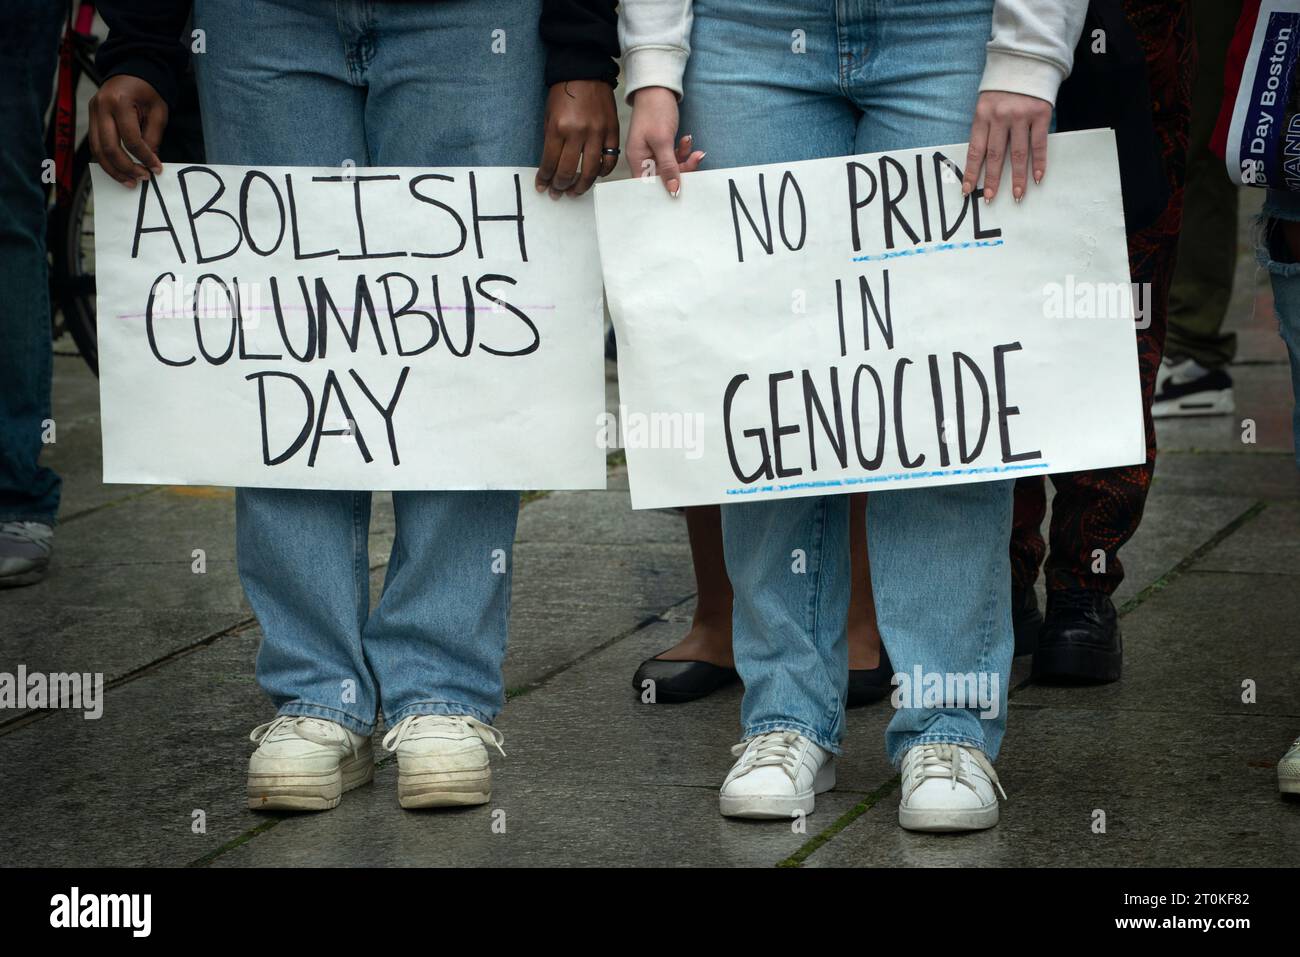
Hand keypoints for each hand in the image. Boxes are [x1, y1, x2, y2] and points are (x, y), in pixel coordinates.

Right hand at [88, 75, 168, 186]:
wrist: (131, 71)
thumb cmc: (148, 91)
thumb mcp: (158, 111)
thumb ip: (153, 137)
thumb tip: (150, 163)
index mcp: (119, 102)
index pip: (131, 139)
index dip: (145, 157)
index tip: (156, 169)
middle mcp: (101, 107)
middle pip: (109, 148)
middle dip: (126, 168)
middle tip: (142, 179)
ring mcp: (92, 112)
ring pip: (97, 150)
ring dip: (113, 169)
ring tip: (130, 182)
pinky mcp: (91, 118)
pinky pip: (96, 145)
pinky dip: (106, 161)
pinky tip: (119, 171)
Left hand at [535, 80, 618, 197]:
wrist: (585, 70)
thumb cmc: (563, 92)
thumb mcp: (549, 115)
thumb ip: (551, 140)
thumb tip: (550, 166)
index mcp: (558, 128)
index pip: (550, 163)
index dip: (545, 179)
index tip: (542, 187)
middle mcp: (578, 133)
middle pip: (569, 171)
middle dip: (560, 186)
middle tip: (557, 193)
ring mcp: (598, 133)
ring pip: (591, 171)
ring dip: (581, 186)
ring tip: (574, 192)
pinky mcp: (612, 131)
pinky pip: (610, 160)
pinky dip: (603, 172)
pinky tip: (596, 176)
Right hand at [626, 86, 704, 194]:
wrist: (658, 87)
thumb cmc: (654, 110)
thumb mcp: (662, 140)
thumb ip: (668, 167)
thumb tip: (673, 191)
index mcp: (638, 160)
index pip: (648, 186)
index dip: (663, 191)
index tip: (680, 192)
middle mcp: (643, 158)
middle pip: (663, 177)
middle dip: (681, 171)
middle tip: (695, 161)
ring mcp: (653, 151)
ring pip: (672, 166)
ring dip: (685, 159)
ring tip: (696, 150)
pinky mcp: (662, 145)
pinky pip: (674, 155)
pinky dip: (684, 150)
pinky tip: (689, 140)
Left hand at [962, 90, 1052, 203]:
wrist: (1027, 59)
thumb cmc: (1003, 86)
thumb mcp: (986, 103)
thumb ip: (984, 127)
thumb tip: (982, 160)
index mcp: (982, 115)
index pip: (975, 150)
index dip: (971, 172)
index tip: (967, 191)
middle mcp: (1000, 117)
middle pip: (995, 155)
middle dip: (992, 180)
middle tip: (990, 199)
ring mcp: (1021, 115)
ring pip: (1018, 153)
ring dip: (1018, 177)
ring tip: (1018, 195)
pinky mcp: (1040, 113)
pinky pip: (1039, 143)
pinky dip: (1039, 162)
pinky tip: (1037, 177)